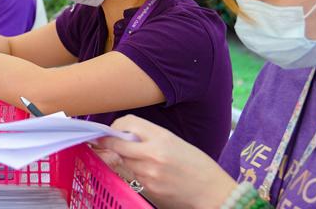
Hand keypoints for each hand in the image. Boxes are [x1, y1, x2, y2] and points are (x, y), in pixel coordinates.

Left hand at [91, 115, 237, 208]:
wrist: (213, 191)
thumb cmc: (197, 165)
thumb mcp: (175, 142)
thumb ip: (149, 137)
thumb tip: (123, 135)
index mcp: (162, 136)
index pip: (128, 123)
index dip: (116, 126)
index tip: (112, 130)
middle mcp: (153, 153)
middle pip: (117, 143)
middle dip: (108, 143)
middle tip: (102, 142)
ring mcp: (149, 172)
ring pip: (124, 161)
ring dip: (125, 159)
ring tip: (142, 161)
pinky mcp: (148, 188)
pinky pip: (133, 176)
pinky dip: (135, 173)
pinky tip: (151, 174)